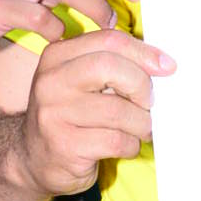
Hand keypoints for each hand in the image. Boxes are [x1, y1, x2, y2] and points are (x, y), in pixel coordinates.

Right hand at [19, 27, 173, 196]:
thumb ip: (111, 64)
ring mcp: (54, 115)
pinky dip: (131, 145)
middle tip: (149, 102)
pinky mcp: (65, 146)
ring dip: (141, 123)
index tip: (167, 66)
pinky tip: (125, 145)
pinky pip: (116, 141)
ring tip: (141, 128)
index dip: (144, 52)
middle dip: (141, 85)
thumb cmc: (70, 116)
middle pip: (110, 67)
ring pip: (118, 110)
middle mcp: (51, 81)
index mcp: (57, 56)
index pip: (108, 41)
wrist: (33, 159)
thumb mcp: (80, 81)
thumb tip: (161, 64)